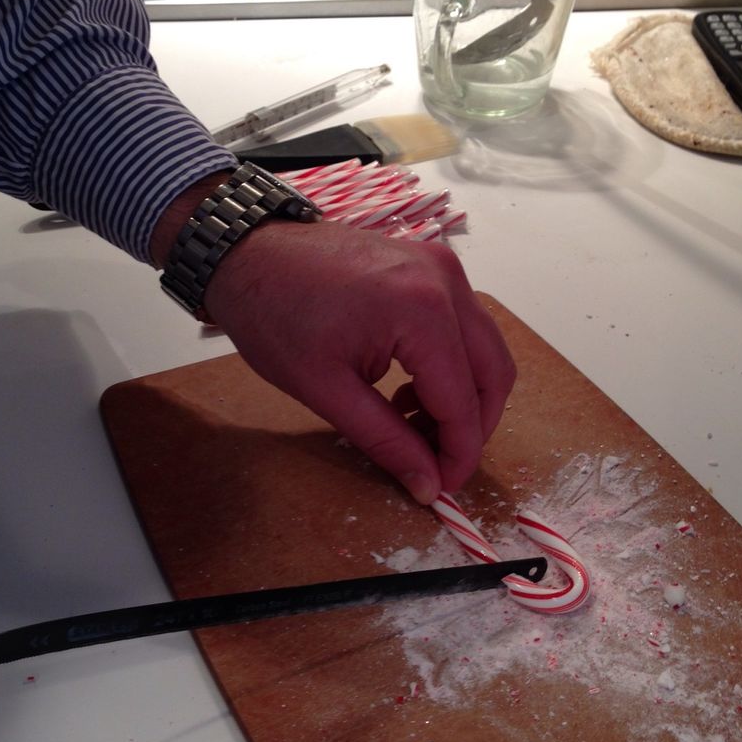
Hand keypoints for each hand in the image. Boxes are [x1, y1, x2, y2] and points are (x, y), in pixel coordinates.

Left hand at [201, 218, 515, 504]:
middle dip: (472, 428)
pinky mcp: (432, 264)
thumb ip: (386, 440)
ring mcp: (443, 267)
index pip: (462, 401)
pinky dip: (450, 365)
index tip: (442, 488)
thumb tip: (428, 484)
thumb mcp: (326, 389)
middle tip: (437, 463)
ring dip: (462, 397)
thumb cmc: (273, 314)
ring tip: (412, 425)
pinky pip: (464, 325)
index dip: (458, 454)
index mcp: (422, 310)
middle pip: (493, 372)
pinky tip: (408, 389)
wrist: (248, 253)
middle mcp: (446, 282)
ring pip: (485, 349)